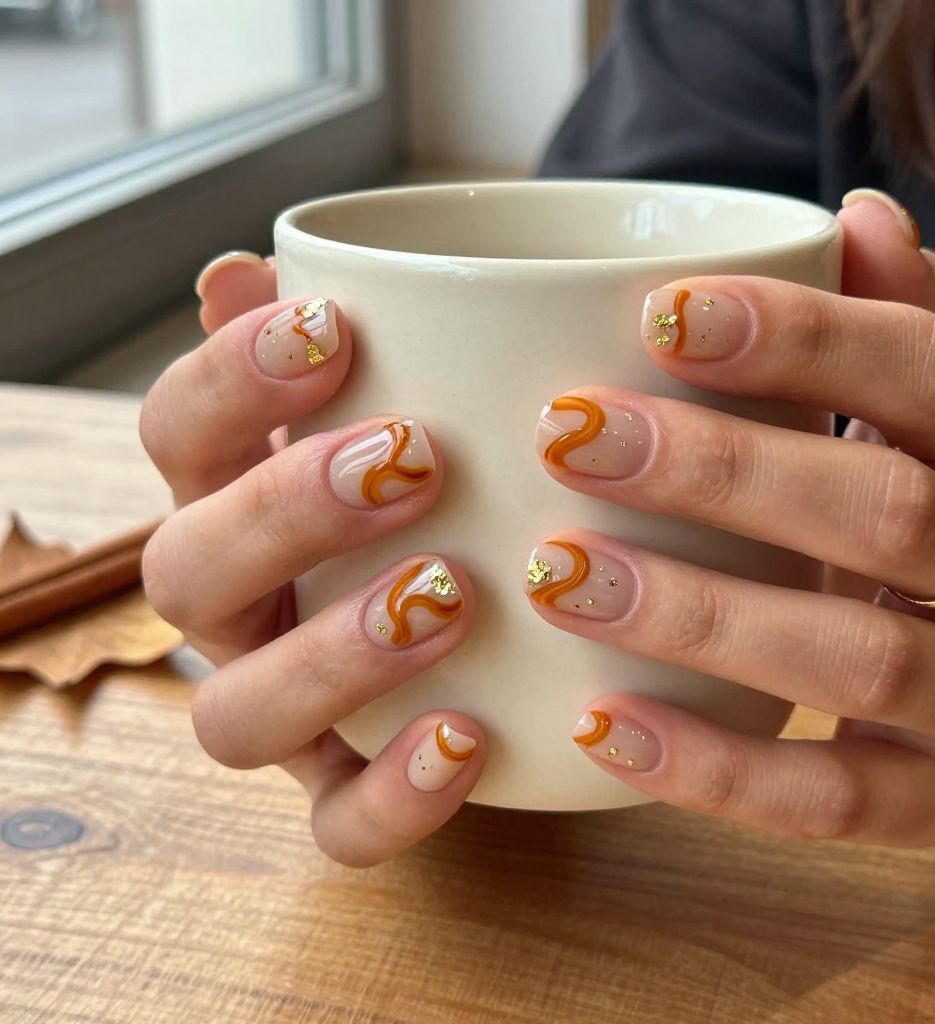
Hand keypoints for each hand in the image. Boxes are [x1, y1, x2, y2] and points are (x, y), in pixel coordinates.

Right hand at [140, 252, 484, 866]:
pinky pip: (339, 827)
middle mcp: (240, 612)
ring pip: (238, 718)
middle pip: (185, 573)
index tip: (333, 326)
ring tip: (447, 595)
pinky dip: (395, 794)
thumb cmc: (446, 495)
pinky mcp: (348, 794)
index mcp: (236, 502)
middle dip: (285, 512)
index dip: (229, 379)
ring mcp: (288, 714)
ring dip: (332, 657)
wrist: (505, 629)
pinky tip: (471, 737)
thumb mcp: (405, 409)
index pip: (178, 433)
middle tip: (410, 459)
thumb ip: (335, 351)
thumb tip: (242, 270)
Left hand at [532, 192, 934, 845]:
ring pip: (856, 652)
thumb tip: (862, 216)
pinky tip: (600, 722)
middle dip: (718, 470)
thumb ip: (901, 331)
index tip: (657, 316)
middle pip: (883, 509)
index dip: (803, 338)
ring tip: (557, 573)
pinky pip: (833, 798)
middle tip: (568, 437)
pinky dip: (713, 767)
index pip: (931, 373)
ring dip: (696, 611)